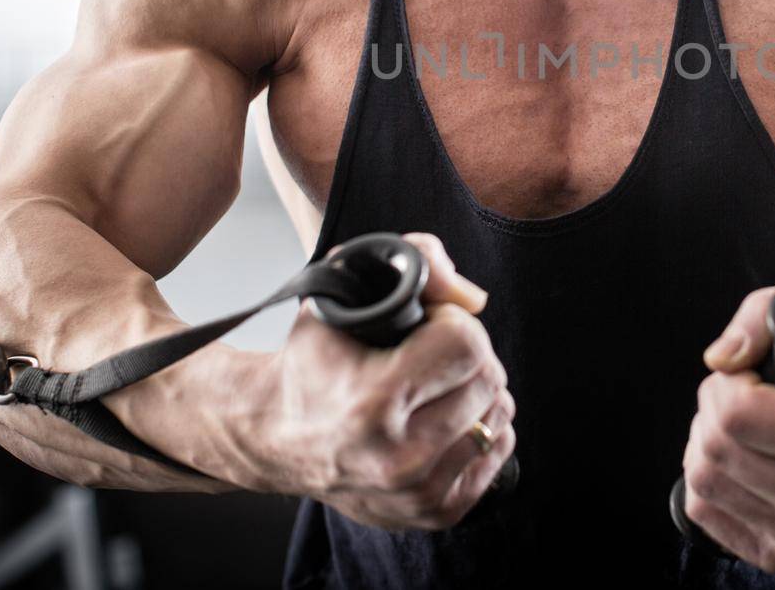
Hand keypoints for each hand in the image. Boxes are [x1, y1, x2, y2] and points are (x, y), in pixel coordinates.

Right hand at [255, 232, 515, 529]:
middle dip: (467, 353)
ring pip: (499, 415)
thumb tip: (471, 296)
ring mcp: (419, 491)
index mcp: (373, 403)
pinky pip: (498, 450)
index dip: (451, 321)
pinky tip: (446, 414)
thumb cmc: (311, 362)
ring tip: (436, 384)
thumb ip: (411, 261)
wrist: (275, 438)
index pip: (468, 344)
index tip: (427, 323)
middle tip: (432, 352)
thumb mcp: (338, 295)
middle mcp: (400, 457)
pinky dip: (482, 425)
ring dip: (477, 388)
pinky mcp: (435, 512)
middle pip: (489, 378)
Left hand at [680, 286, 774, 573]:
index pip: (737, 414)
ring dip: (705, 441)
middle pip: (714, 445)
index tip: (751, 376)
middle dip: (714, 407)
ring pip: (702, 478)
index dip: (730, 384)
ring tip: (739, 426)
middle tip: (741, 395)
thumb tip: (720, 360)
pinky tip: (738, 460)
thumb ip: (759, 320)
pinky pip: (702, 510)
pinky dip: (707, 478)